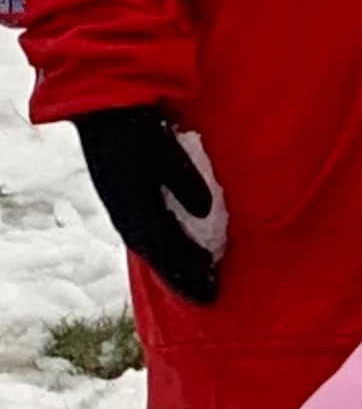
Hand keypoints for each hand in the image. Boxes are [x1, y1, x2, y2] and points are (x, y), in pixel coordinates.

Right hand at [73, 106, 225, 307]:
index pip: (167, 256)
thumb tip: (203, 212)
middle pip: (159, 257)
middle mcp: (127, 218)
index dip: (188, 277)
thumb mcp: (168, 156)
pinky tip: (175, 246)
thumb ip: (187, 185)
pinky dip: (164, 245)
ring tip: (199, 274)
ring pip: (152, 246)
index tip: (211, 296)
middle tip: (210, 293)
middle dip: (183, 277)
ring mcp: (121, 209)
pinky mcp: (121, 198)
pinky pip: (146, 232)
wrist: (103, 112)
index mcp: (137, 213)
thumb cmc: (139, 132)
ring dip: (174, 263)